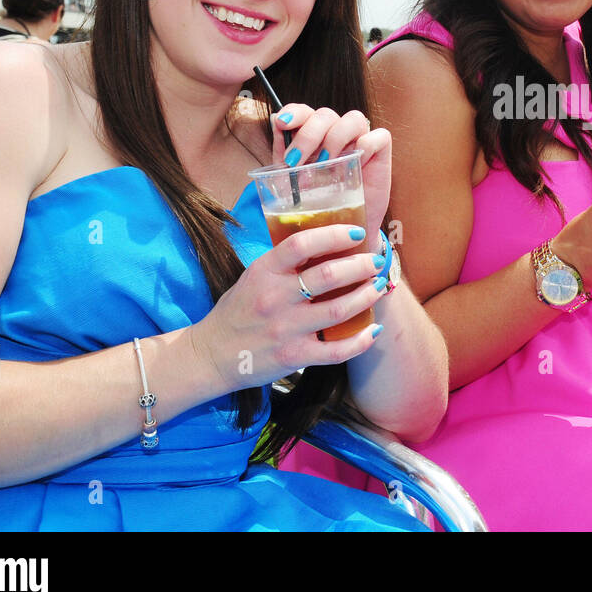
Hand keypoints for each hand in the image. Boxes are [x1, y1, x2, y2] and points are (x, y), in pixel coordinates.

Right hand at [188, 222, 385, 391]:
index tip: (356, 234)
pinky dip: (361, 340)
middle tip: (376, 261)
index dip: (333, 235)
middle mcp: (274, 298)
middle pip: (327, 275)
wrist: (211, 355)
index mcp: (264, 272)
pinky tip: (374, 330)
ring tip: (379, 286)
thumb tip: (328, 242)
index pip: (301, 244)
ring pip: (338, 310)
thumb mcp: (254, 276)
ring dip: (366, 297)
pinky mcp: (294, 357)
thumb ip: (285, 263)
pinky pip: (336, 350)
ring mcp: (285, 329)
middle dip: (360, 265)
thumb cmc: (239, 311)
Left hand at [270, 105, 392, 240]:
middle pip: (325, 115)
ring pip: (353, 119)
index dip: (294, 112)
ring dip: (335, 139)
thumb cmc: (317, 202)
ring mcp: (360, 138)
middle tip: (295, 162)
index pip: (305, 111)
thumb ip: (283, 152)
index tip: (282, 123)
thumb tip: (274, 120)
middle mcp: (337, 131)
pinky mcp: (380, 151)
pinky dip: (366, 146)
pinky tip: (356, 165)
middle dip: (308, 136)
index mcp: (314, 133)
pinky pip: (378, 136)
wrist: (341, 229)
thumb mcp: (293, 179)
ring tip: (324, 164)